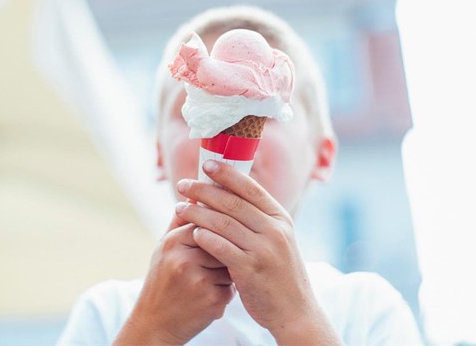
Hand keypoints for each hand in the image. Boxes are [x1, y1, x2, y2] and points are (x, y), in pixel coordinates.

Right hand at [114, 211, 234, 344]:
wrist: (154, 325)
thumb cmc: (161, 281)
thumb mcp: (164, 248)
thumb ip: (180, 221)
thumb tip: (196, 194)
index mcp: (174, 241)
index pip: (209, 222)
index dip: (217, 229)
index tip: (218, 234)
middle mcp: (185, 260)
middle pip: (223, 241)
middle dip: (225, 249)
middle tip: (216, 258)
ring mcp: (199, 281)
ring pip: (231, 263)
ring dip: (228, 270)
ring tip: (207, 280)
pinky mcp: (213, 301)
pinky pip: (232, 286)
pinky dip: (226, 290)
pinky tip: (209, 296)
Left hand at [175, 160, 340, 344]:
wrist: (295, 311)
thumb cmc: (279, 273)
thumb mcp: (277, 240)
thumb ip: (258, 219)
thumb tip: (230, 193)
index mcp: (280, 218)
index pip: (250, 188)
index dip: (227, 173)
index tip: (206, 165)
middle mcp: (274, 230)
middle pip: (232, 202)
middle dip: (204, 190)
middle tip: (183, 185)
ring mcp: (264, 250)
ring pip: (223, 223)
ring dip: (197, 212)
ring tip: (179, 208)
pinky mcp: (251, 270)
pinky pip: (221, 248)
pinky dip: (205, 237)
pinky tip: (192, 232)